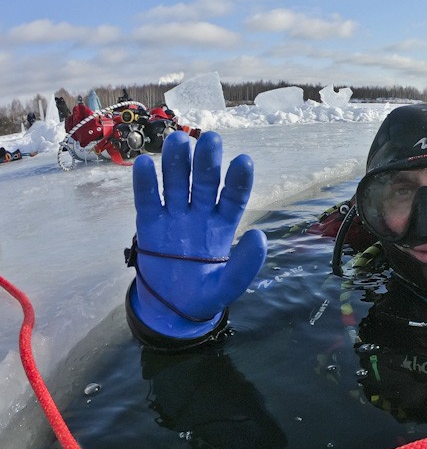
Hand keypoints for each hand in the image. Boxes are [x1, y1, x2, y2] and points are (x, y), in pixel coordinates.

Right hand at [129, 130, 267, 339]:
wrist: (172, 309)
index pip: (234, 197)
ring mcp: (175, 215)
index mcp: (224, 225)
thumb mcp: (228, 286)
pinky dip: (146, 183)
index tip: (244, 161)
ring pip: (176, 183)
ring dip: (177, 163)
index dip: (239, 180)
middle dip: (207, 161)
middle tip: (210, 140)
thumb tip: (260, 236)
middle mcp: (201, 214)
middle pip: (205, 182)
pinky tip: (145, 164)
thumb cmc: (205, 294)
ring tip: (178, 141)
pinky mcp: (150, 223)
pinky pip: (148, 199)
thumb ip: (245, 266)